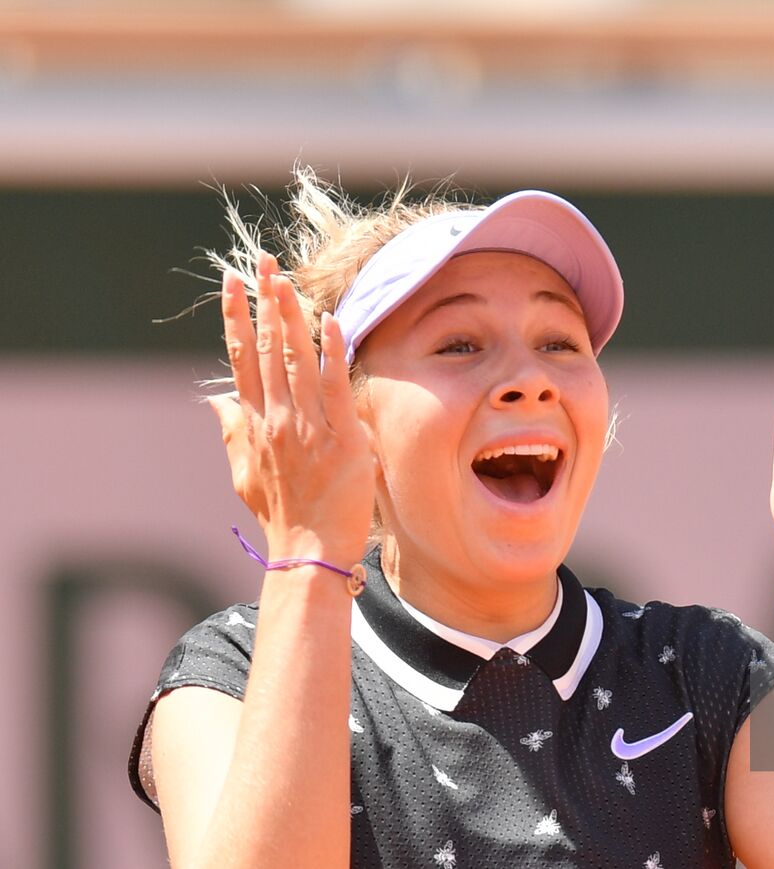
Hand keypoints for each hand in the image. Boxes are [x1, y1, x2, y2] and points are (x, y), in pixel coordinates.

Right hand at [208, 252, 373, 565]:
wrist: (309, 551)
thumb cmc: (282, 515)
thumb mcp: (244, 473)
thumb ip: (231, 432)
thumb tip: (214, 400)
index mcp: (253, 423)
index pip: (241, 358)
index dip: (237, 317)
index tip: (234, 283)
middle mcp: (276, 419)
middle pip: (266, 348)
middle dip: (265, 301)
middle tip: (264, 262)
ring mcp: (307, 428)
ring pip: (297, 360)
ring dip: (291, 316)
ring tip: (287, 280)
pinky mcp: (342, 439)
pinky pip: (336, 387)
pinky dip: (332, 353)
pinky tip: (332, 322)